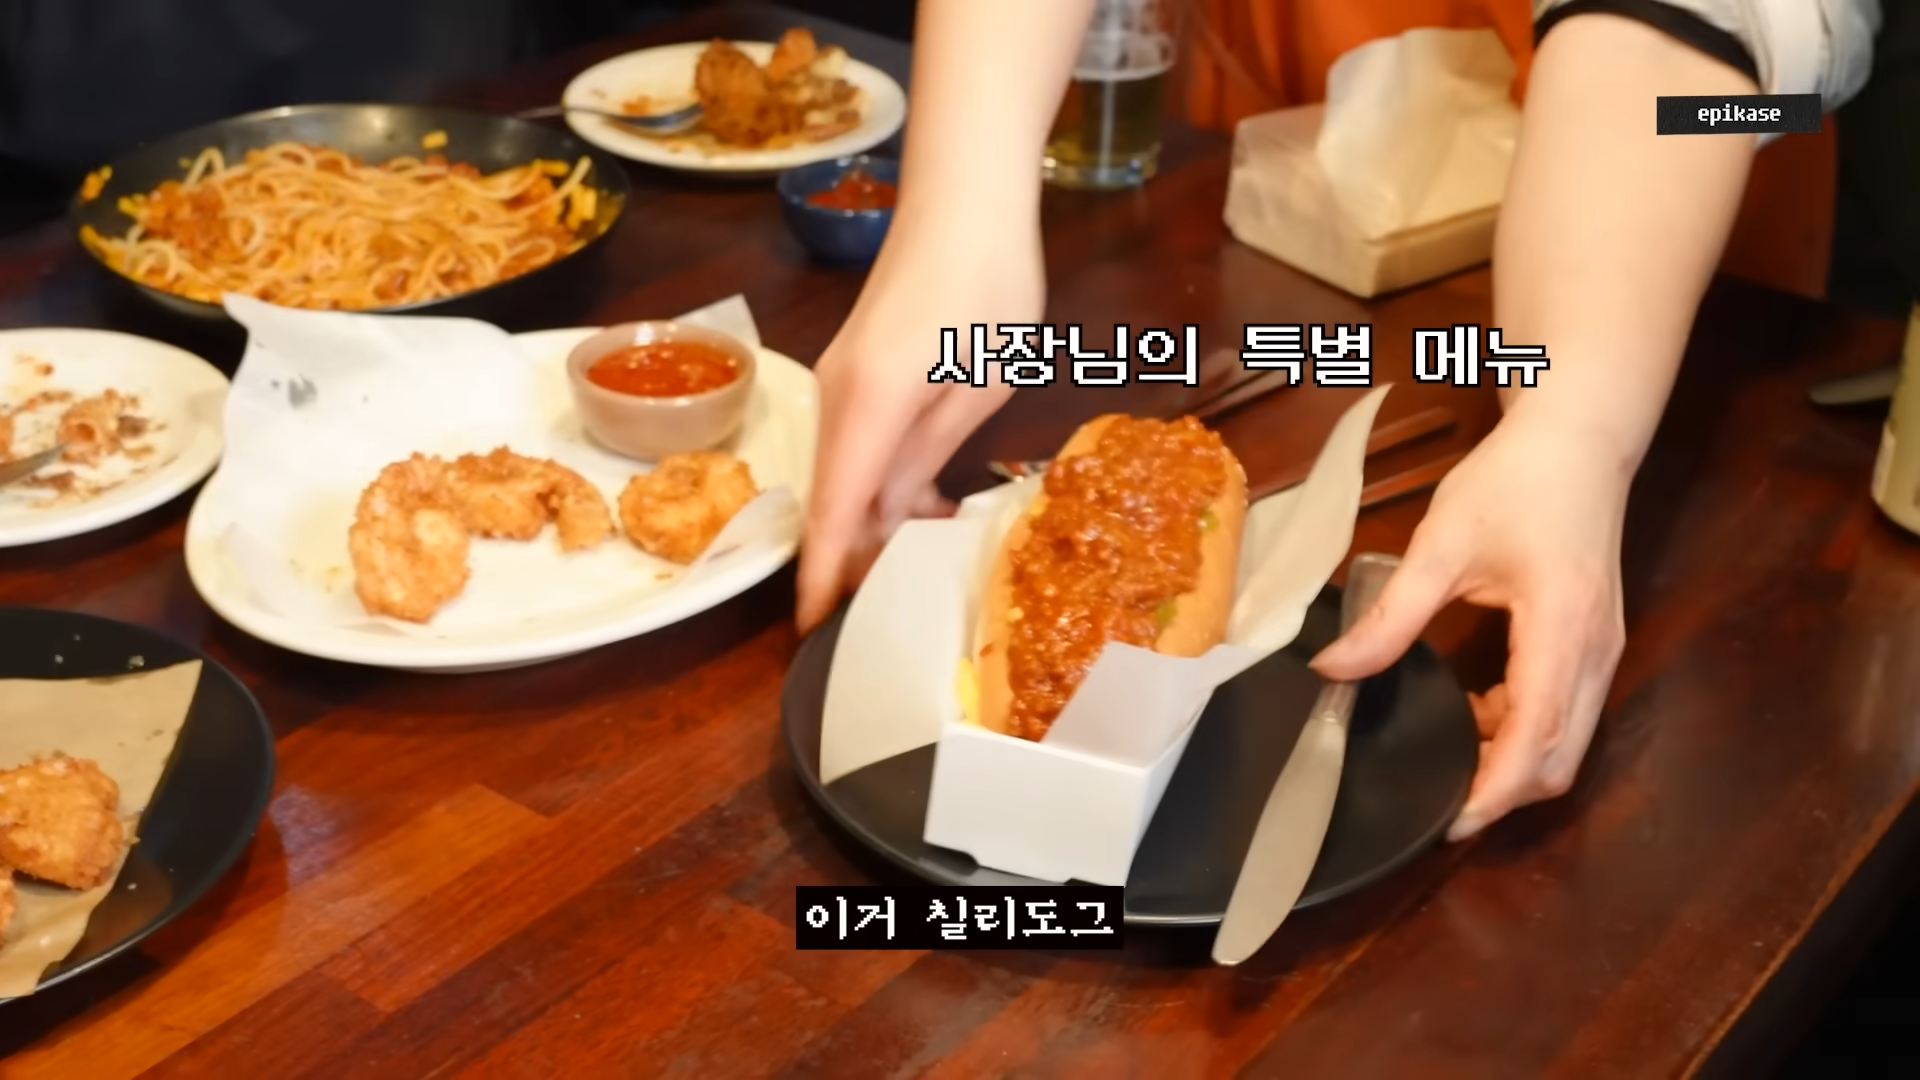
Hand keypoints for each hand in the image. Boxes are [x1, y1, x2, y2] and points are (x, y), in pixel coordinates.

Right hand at [794, 226, 1043, 632]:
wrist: (965, 196)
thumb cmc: (988, 283)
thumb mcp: (980, 385)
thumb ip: (932, 453)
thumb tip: (896, 515)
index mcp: (871, 405)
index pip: (836, 510)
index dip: (824, 574)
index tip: (813, 630)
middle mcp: (838, 397)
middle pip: (835, 497)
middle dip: (854, 558)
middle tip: (897, 611)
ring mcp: (841, 381)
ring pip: (846, 473)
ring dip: (875, 519)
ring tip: (925, 560)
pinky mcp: (856, 369)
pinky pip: (857, 444)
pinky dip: (881, 482)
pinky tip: (926, 503)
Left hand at [1309, 413, 1630, 839]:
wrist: (1579, 438)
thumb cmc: (1516, 480)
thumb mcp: (1440, 544)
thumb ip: (1390, 615)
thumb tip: (1334, 669)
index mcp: (1562, 626)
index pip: (1536, 735)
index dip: (1495, 791)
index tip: (1450, 822)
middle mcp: (1596, 650)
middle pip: (1561, 756)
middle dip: (1504, 792)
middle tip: (1438, 803)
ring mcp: (1605, 649)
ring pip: (1570, 740)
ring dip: (1516, 761)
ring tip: (1452, 754)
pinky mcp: (1598, 644)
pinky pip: (1569, 712)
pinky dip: (1527, 731)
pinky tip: (1479, 712)